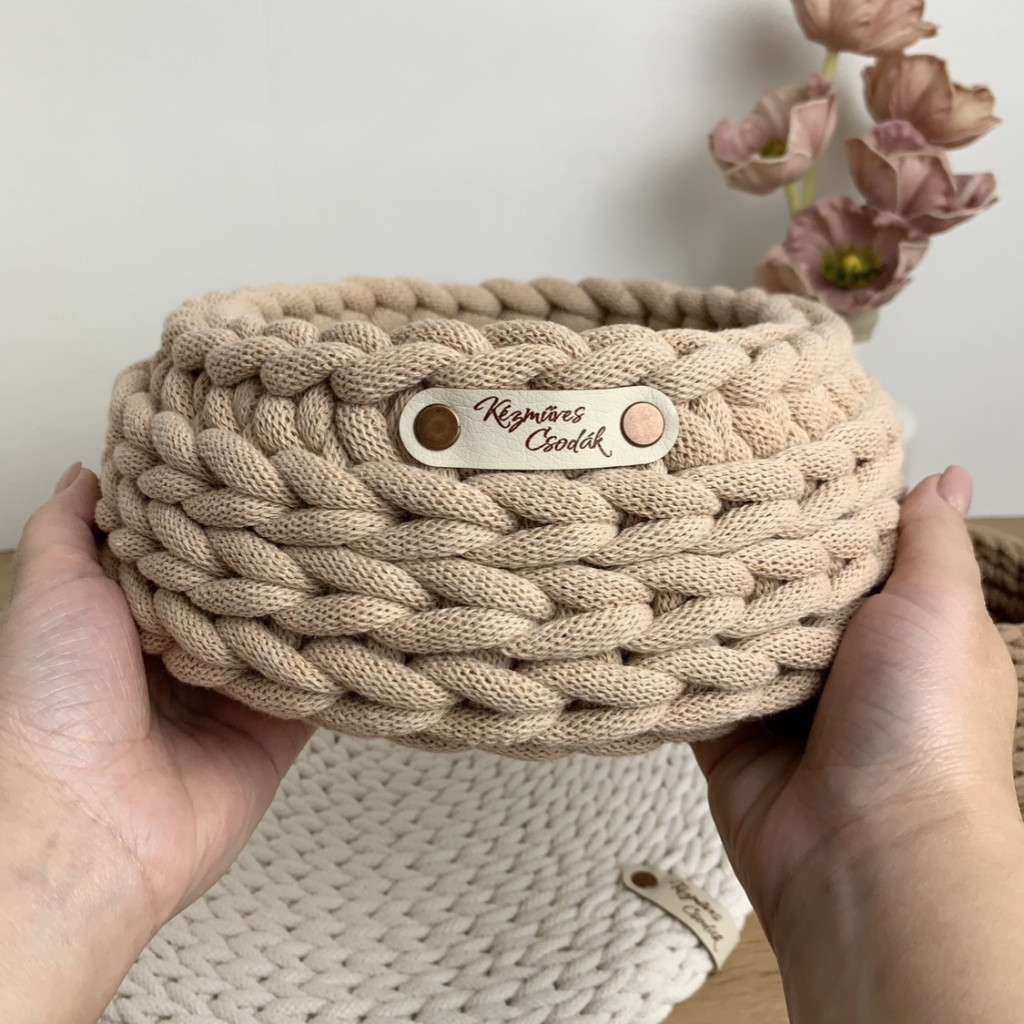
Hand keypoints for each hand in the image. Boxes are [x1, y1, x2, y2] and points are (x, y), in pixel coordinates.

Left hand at [0, 464, 312, 1023]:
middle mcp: (185, 657)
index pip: (190, 553)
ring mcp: (232, 697)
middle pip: (244, 591)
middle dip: (273, 556)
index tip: (252, 471)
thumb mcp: (50, 587)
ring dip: (313, 603)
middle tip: (315, 504)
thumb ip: (69, 527)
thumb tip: (90, 472)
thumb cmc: (53, 704)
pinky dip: (338, 661)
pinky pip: (317, 690)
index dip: (217, 516)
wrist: (85, 817)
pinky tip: (364, 618)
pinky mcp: (273, 734)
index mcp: (131, 623)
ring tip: (351, 547)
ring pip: (287, 634)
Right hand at [694, 466, 1023, 1021]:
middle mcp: (837, 656)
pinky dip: (668, 651)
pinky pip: (688, 678)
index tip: (767, 449)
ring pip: (727, 625)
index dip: (814, 500)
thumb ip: (930, 542)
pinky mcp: (726, 729)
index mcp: (896, 623)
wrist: (868, 855)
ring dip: (700, 595)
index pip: (848, 543)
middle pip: (780, 581)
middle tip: (693, 479)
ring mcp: (778, 694)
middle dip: (747, 545)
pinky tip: (634, 600)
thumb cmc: (925, 730)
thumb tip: (944, 477)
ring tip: (651, 527)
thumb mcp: (942, 612)